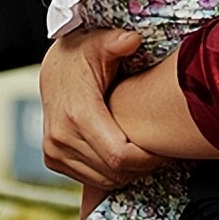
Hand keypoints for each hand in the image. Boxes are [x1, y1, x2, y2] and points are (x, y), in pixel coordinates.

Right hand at [39, 29, 165, 196]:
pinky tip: (126, 155)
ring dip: (128, 173)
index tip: (165, 149)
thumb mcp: (100, 42)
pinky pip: (90, 178)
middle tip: (162, 152)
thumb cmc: (83, 54)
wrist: (54, 67)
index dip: (146, 159)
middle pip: (114, 172)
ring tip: (146, 153)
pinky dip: (111, 173)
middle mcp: (61, 137)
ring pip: (103, 180)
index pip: (119, 156)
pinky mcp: (53, 158)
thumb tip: (133, 40)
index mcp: (77, 114)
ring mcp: (54, 151)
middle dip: (142, 167)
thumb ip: (117, 42)